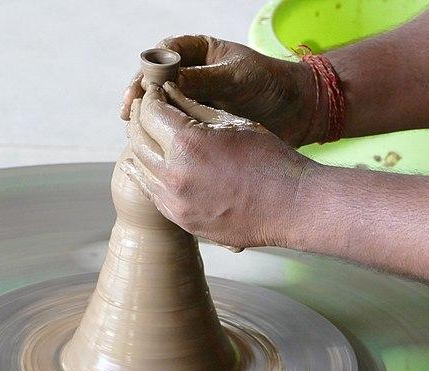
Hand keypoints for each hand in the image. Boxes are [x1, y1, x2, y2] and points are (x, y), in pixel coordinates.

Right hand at [121, 35, 320, 146]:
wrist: (298, 111)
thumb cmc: (271, 84)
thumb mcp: (237, 77)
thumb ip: (204, 79)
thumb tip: (168, 82)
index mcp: (197, 53)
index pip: (161, 57)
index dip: (146, 73)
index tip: (139, 90)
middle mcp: (191, 75)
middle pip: (154, 84)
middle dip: (140, 98)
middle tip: (127, 115)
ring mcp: (194, 101)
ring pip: (162, 109)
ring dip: (147, 121)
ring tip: (134, 133)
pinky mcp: (201, 125)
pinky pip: (176, 129)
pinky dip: (165, 138)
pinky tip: (155, 149)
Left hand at [126, 82, 315, 249]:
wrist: (290, 206)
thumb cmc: (270, 159)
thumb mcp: (234, 123)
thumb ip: (195, 107)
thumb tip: (168, 91)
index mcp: (187, 143)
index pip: (150, 112)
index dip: (150, 96)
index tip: (155, 91)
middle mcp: (174, 175)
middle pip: (137, 139)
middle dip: (140, 118)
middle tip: (147, 108)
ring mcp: (176, 203)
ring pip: (139, 168)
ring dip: (141, 147)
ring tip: (151, 134)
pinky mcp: (182, 221)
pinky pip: (152, 193)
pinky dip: (148, 174)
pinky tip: (154, 164)